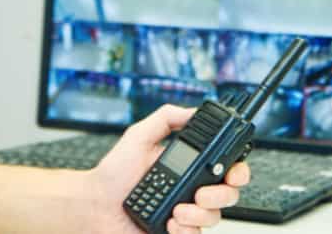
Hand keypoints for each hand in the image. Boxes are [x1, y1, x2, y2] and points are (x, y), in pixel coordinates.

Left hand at [89, 104, 250, 233]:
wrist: (94, 205)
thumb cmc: (112, 175)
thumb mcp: (139, 136)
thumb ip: (166, 118)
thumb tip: (191, 111)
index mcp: (188, 168)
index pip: (225, 168)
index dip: (237, 170)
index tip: (232, 171)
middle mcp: (190, 191)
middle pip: (229, 195)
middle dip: (221, 194)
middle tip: (199, 193)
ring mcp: (185, 213)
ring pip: (215, 218)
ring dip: (198, 214)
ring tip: (177, 210)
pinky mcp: (176, 232)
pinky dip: (186, 230)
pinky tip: (171, 223)